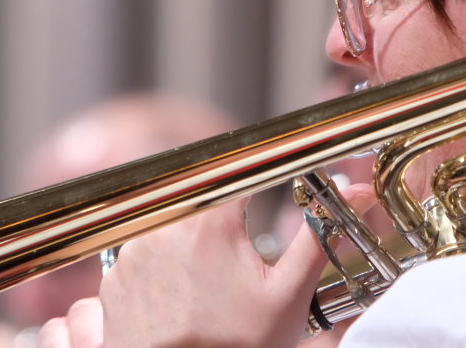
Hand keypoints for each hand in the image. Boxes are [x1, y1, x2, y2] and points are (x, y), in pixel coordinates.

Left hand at [38, 185, 374, 347]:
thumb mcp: (289, 294)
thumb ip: (318, 235)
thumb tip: (353, 194)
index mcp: (207, 223)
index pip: (236, 171)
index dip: (257, 175)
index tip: (271, 181)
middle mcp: (160, 230)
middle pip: (202, 197)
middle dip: (225, 215)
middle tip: (242, 252)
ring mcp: (130, 257)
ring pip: (171, 222)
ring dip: (192, 237)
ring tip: (213, 280)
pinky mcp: (111, 284)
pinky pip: (141, 253)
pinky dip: (162, 264)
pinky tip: (184, 294)